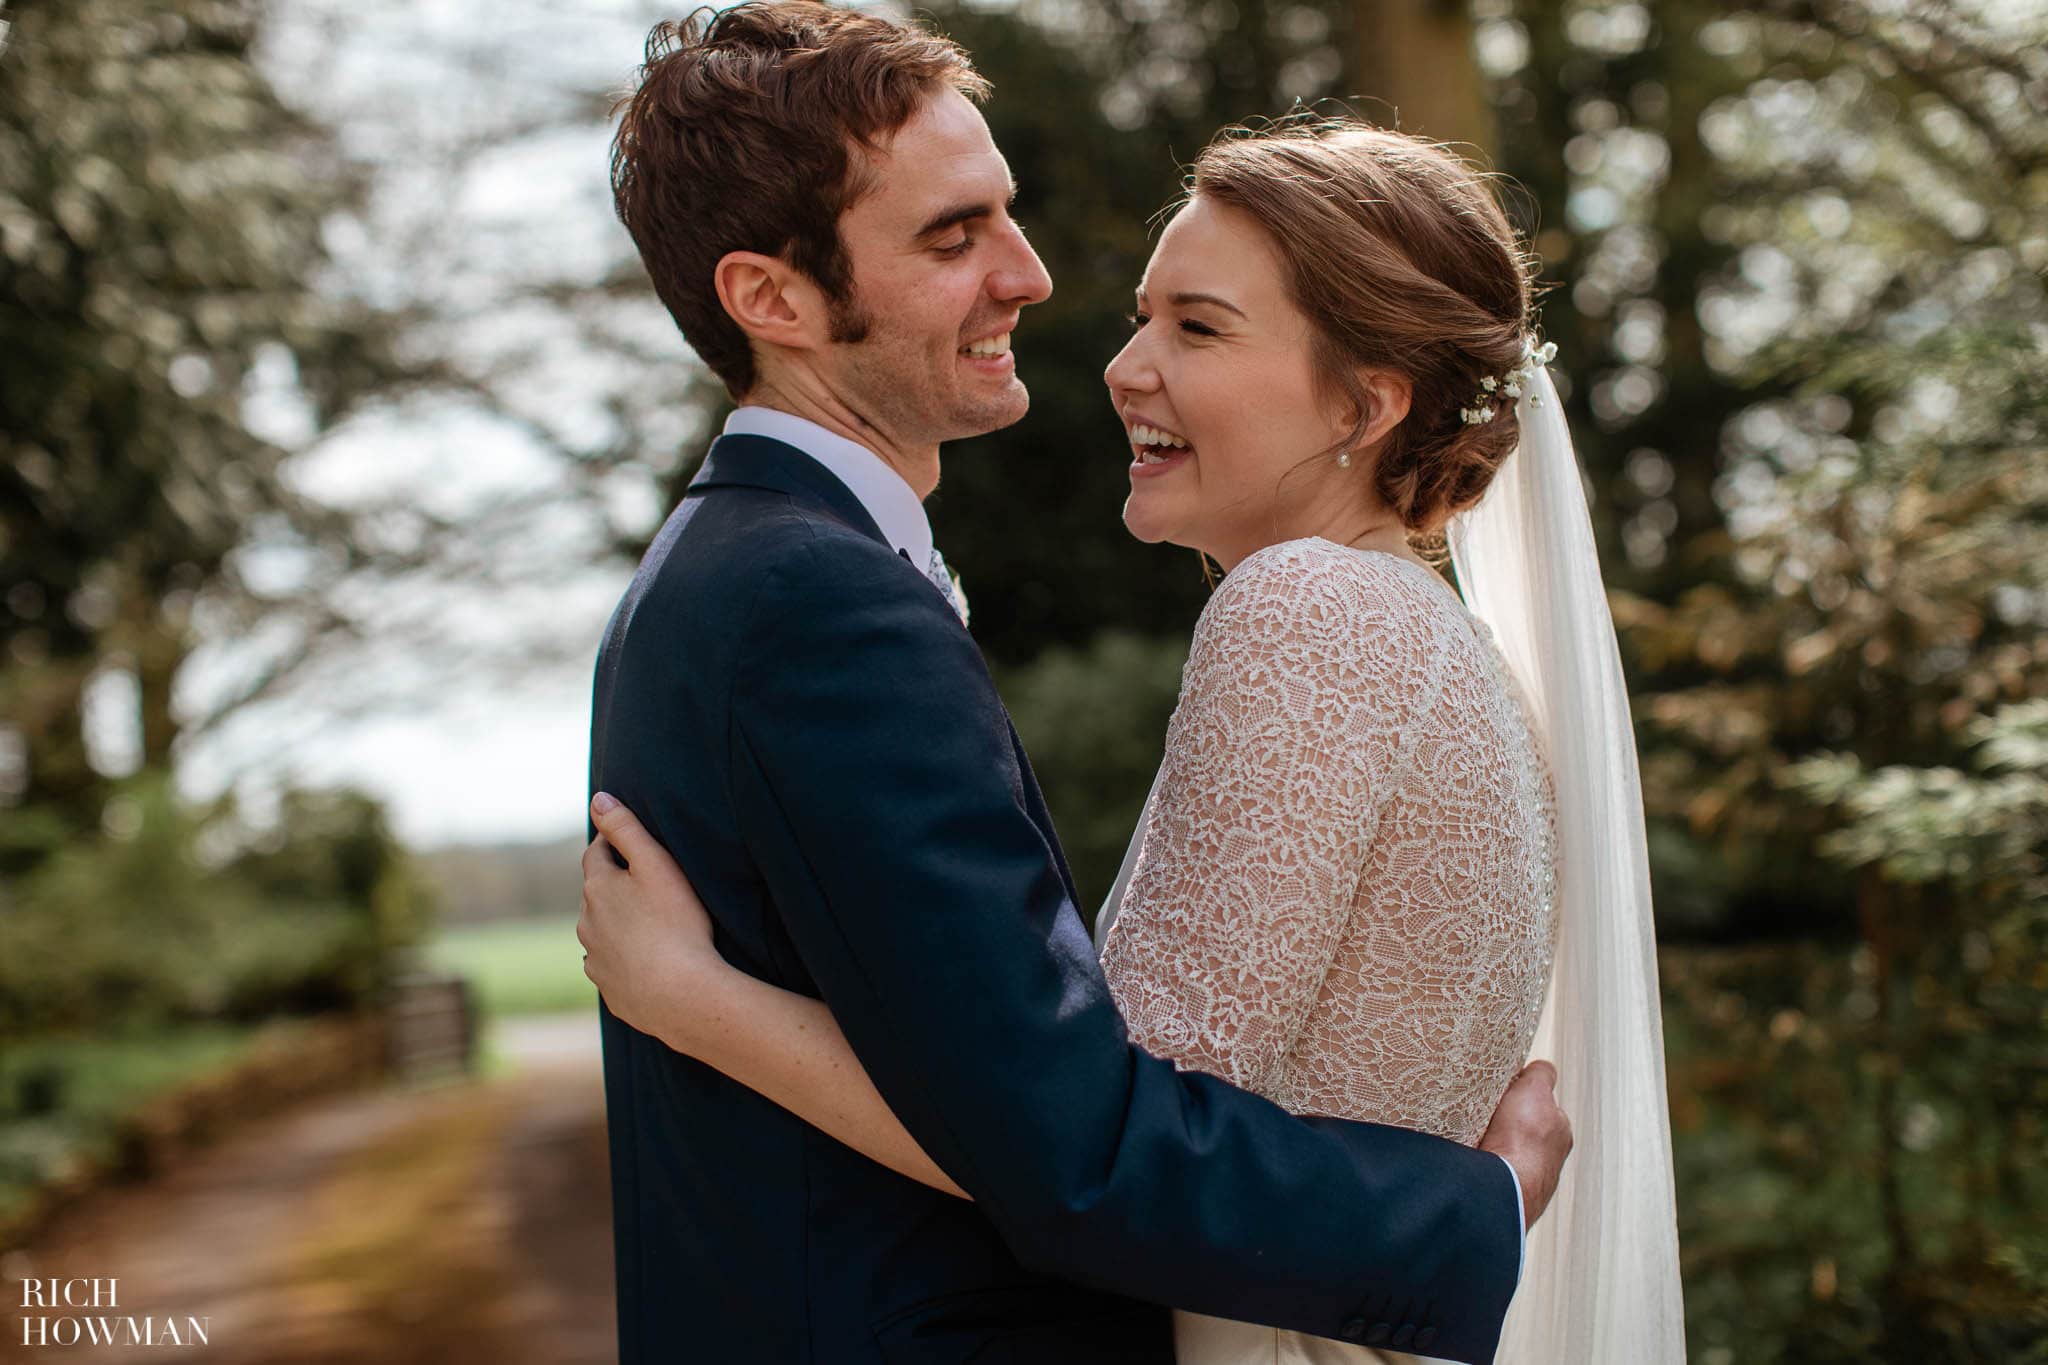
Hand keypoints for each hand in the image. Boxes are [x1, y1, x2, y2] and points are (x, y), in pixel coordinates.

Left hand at [577, 792, 724, 1050]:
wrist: (683, 994)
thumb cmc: (677, 924)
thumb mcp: (656, 865)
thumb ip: (626, 829)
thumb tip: (598, 799)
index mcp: (597, 889)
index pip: (596, 855)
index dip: (613, 845)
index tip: (630, 844)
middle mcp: (587, 924)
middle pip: (597, 895)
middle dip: (615, 887)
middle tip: (647, 884)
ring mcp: (596, 961)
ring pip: (601, 933)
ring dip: (617, 925)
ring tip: (649, 926)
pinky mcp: (610, 990)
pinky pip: (612, 967)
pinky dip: (624, 960)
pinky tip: (647, 963)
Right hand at [1477, 1060, 1571, 1229]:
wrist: (1502, 1188)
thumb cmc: (1523, 1141)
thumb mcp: (1534, 1090)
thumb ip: (1540, 1075)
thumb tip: (1542, 1068)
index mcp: (1561, 1134)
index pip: (1542, 1106)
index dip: (1521, 1095)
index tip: (1504, 1094)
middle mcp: (1549, 1161)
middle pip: (1523, 1130)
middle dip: (1506, 1123)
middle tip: (1487, 1115)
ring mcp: (1528, 1182)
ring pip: (1506, 1152)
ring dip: (1493, 1144)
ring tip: (1477, 1137)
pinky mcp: (1505, 1197)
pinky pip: (1491, 1172)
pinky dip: (1482, 1164)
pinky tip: (1473, 1158)